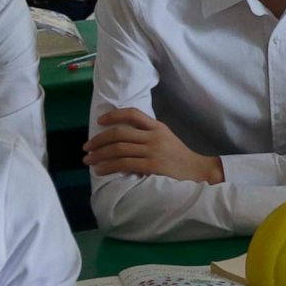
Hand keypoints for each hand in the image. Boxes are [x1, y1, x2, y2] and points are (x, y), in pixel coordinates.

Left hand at [84, 108, 224, 183]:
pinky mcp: (152, 166)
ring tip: (89, 160)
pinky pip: (124, 164)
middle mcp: (154, 136)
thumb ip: (148, 134)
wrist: (198, 171)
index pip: (132, 114)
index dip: (113, 115)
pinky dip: (108, 167)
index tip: (99, 121)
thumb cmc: (179, 157)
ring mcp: (153, 151)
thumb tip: (123, 137)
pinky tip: (100, 170)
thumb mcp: (166, 138)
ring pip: (118, 149)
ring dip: (99, 155)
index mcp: (157, 127)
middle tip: (87, 147)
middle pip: (119, 133)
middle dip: (99, 139)